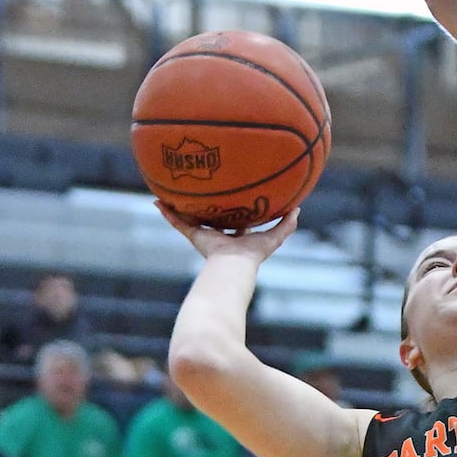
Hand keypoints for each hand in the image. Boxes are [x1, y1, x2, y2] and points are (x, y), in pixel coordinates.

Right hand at [158, 203, 298, 262]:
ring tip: (175, 192)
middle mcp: (220, 236)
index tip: (235, 198)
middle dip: (209, 206)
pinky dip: (167, 214)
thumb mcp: (274, 237)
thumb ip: (286, 225)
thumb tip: (298, 209)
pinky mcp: (194, 236)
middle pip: (213, 217)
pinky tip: (158, 202)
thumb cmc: (254, 255)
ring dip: (183, 207)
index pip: (237, 221)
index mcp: (238, 237)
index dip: (237, 210)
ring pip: (192, 218)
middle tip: (205, 190)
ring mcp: (205, 236)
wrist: (234, 265)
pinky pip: (178, 222)